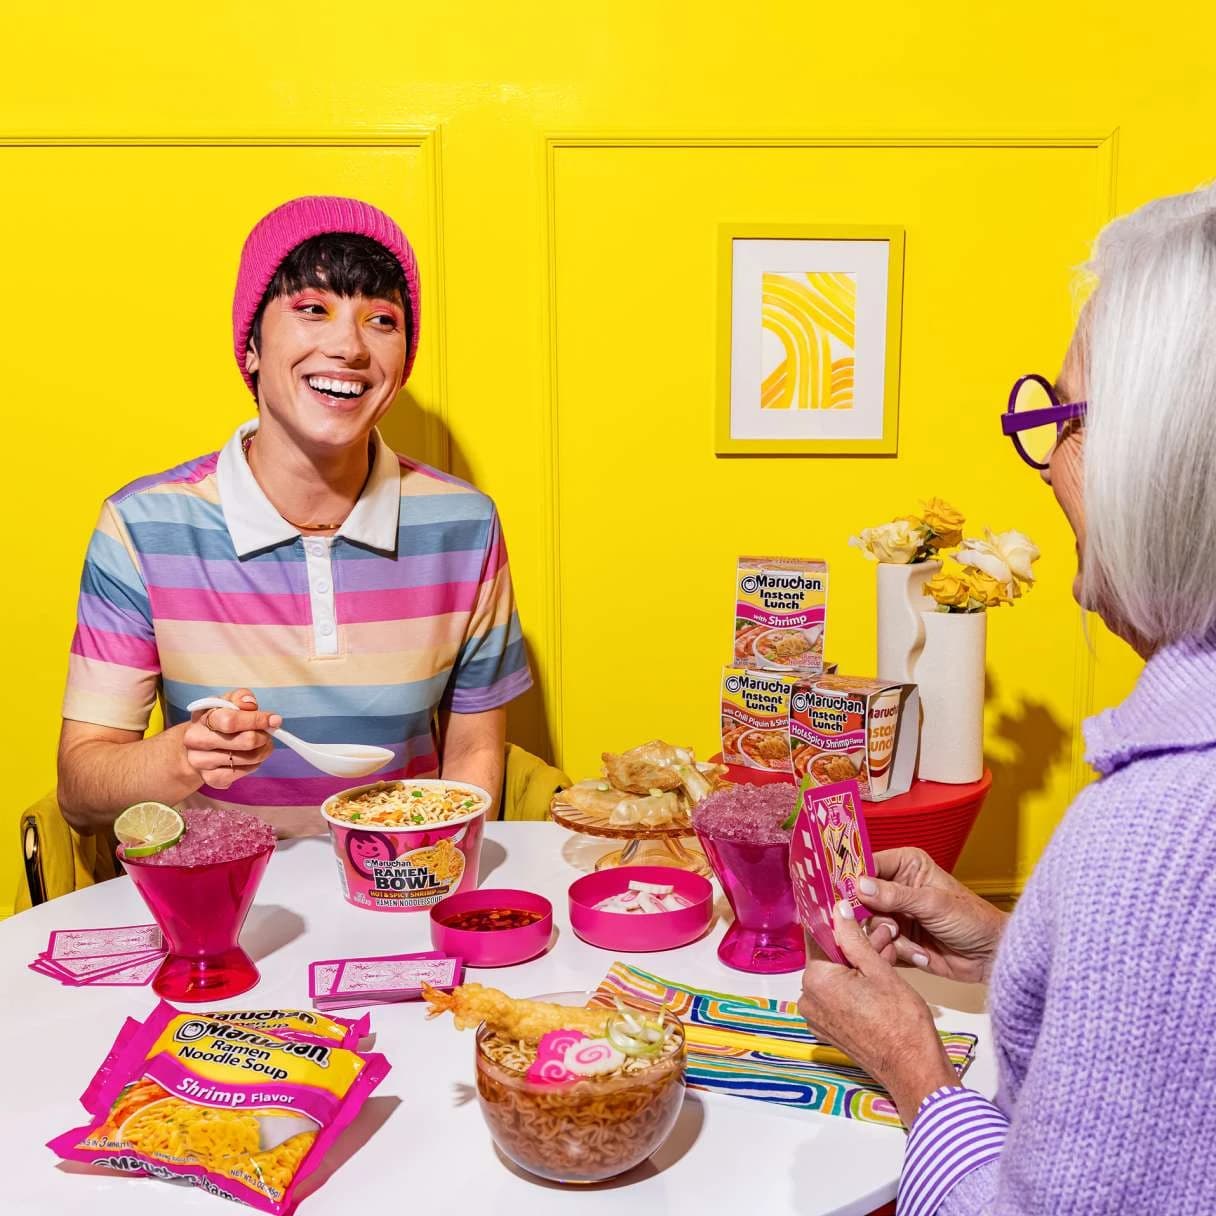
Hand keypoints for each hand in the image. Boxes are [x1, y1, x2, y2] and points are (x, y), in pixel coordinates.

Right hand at [182, 688, 279, 790]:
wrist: (197, 747)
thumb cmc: (218, 720)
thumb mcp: (227, 702)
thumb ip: (240, 698)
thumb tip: (251, 705)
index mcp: (201, 718)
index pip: (231, 721)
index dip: (257, 720)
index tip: (274, 720)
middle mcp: (197, 741)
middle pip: (246, 742)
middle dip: (264, 736)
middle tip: (267, 733)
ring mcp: (202, 763)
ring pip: (250, 758)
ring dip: (263, 750)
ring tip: (260, 744)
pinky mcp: (212, 779)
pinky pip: (246, 772)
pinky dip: (255, 764)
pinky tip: (249, 756)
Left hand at [798, 901, 958, 1126]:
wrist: (913, 1070)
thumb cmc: (901, 1022)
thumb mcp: (879, 970)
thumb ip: (853, 938)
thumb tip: (838, 910)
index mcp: (816, 980)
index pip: (820, 938)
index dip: (842, 925)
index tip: (858, 918)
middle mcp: (808, 999)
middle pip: (830, 959)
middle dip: (857, 945)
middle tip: (885, 936)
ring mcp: (817, 1018)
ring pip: (836, 978)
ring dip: (859, 965)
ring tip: (887, 955)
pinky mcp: (829, 1030)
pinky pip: (838, 998)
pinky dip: (855, 987)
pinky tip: (880, 979)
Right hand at [861, 848, 1008, 982]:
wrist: (991, 956)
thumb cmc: (973, 920)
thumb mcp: (933, 903)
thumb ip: (895, 895)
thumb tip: (860, 885)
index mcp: (905, 865)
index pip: (867, 865)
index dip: (853, 879)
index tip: (843, 894)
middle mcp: (896, 887)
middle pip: (861, 899)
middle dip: (875, 918)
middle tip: (892, 928)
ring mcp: (896, 914)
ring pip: (869, 925)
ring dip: (890, 939)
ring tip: (915, 945)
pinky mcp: (898, 939)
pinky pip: (880, 945)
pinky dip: (897, 952)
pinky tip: (921, 954)